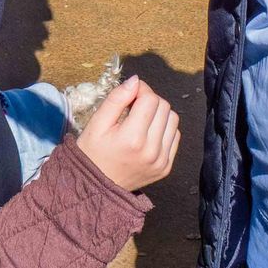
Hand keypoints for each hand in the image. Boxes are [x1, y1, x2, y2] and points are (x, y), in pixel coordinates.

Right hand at [76, 75, 179, 191]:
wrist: (96, 187)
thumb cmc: (93, 152)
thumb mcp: (96, 123)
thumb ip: (116, 99)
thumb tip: (136, 80)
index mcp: (132, 138)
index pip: (150, 99)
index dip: (140, 90)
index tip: (130, 94)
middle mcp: (152, 150)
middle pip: (164, 107)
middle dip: (150, 100)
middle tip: (133, 106)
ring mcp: (161, 161)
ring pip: (173, 119)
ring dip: (159, 113)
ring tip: (141, 119)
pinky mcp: (166, 167)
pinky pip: (174, 136)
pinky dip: (164, 128)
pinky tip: (148, 132)